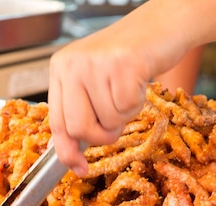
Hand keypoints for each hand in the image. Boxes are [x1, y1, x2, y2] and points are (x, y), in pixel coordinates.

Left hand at [48, 2, 187, 175]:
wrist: (159, 26)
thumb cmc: (127, 59)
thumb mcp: (93, 83)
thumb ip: (79, 113)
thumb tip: (71, 158)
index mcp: (60, 69)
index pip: (56, 122)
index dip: (67, 151)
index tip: (78, 169)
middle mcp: (72, 64)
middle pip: (78, 128)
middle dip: (102, 135)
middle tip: (115, 121)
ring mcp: (96, 63)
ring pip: (107, 121)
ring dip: (124, 115)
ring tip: (128, 89)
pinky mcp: (122, 64)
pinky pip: (127, 108)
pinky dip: (138, 104)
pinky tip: (138, 82)